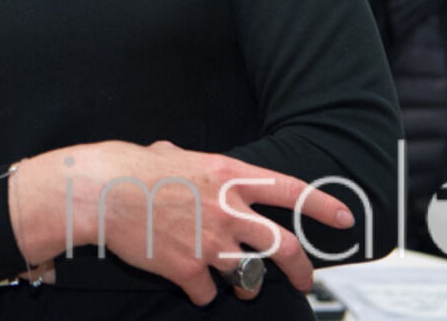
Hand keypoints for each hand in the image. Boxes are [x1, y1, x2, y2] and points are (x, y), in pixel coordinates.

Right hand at [5, 140, 354, 305]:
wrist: (102, 192)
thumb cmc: (131, 167)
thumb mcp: (172, 153)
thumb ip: (191, 162)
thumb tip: (182, 158)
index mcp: (228, 177)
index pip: (290, 191)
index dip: (323, 206)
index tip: (344, 219)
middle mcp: (228, 211)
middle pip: (285, 248)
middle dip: (302, 270)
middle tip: (305, 280)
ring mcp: (210, 243)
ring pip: (250, 278)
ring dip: (248, 286)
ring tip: (241, 286)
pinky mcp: (188, 270)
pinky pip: (207, 293)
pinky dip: (201, 292)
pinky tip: (188, 283)